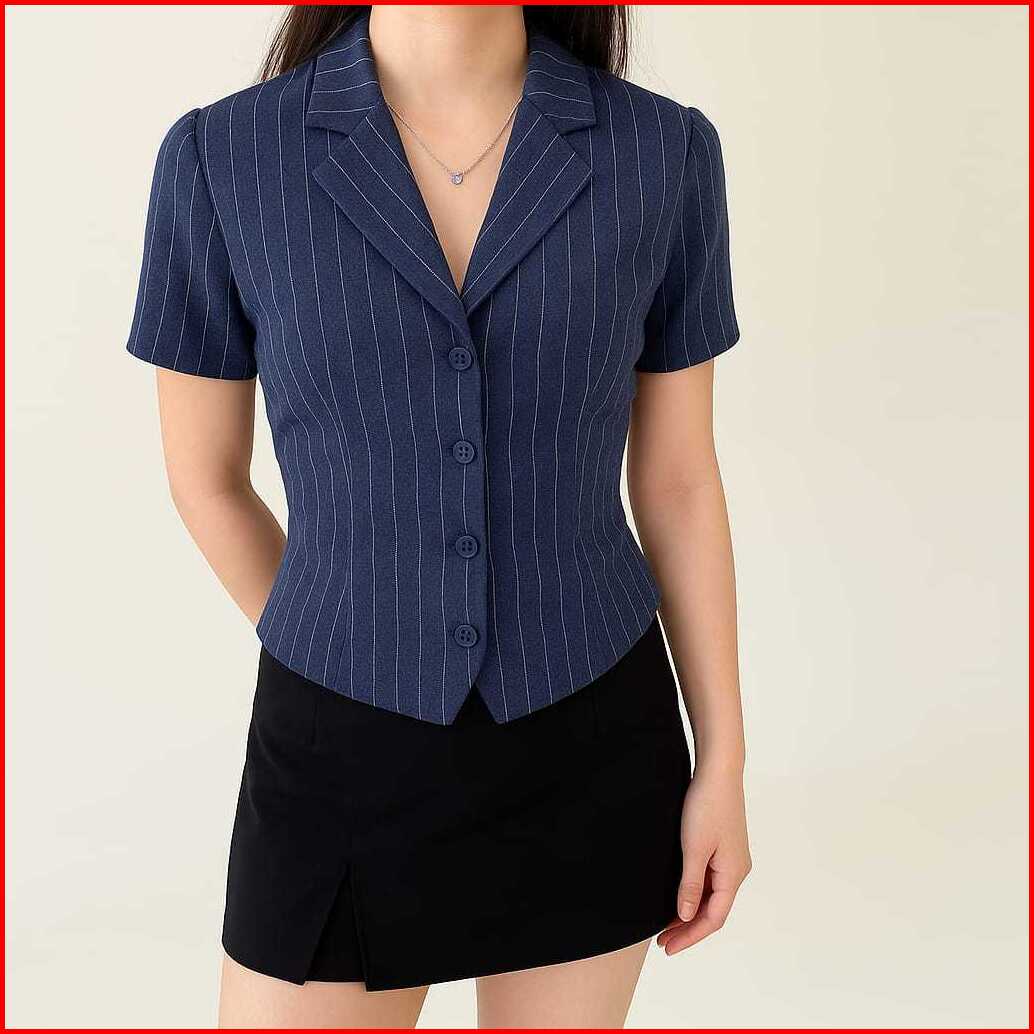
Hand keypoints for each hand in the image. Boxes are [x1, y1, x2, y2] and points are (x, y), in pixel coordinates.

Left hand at [658, 768, 750, 953]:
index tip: (668, 947)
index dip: (690, 936)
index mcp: (734, 874)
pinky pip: (710, 880)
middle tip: (663, 941)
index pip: (713, 918)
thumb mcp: (694, 848)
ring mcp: (731, 858)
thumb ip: (691, 884)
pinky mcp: (723, 846)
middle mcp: (736, 869)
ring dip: (691, 911)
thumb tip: (687, 916)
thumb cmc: (707, 805)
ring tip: (666, 924)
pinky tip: (679, 895)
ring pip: (712, 896)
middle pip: (714, 910)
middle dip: (689, 928)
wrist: (718, 771)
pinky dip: (694, 893)